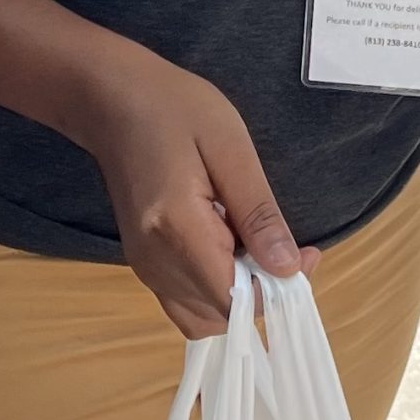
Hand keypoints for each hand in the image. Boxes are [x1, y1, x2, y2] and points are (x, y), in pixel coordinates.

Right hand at [74, 50, 316, 337]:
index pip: (234, 298)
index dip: (278, 288)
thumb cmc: (174, 109)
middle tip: (289, 249)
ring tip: (259, 248)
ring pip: (203, 318)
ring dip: (241, 297)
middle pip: (220, 316)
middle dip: (264, 294)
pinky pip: (185, 303)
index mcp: (175, 230)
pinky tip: (232, 252)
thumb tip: (287, 266)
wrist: (111, 101)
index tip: (308, 253)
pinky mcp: (143, 263)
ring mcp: (143, 267)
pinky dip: (217, 294)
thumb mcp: (230, 146)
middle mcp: (153, 263)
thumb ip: (257, 211)